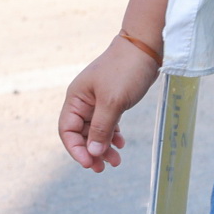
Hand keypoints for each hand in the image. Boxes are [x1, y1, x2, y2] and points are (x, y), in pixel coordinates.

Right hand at [58, 36, 159, 172]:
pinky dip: (113, 134)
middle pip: (82, 133)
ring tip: (116, 161)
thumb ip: (101, 128)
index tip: (89, 163)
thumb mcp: (113, 101)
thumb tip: (92, 152)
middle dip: (91, 151)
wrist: (146, 45)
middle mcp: (84, 100)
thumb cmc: (126, 69)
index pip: (67, 130)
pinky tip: (121, 143)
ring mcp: (98, 100)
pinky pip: (108, 123)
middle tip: (103, 168)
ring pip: (96, 130)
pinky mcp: (113, 99)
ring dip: (104, 146)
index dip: (76, 149)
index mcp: (76, 98)